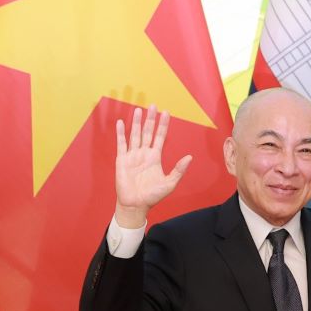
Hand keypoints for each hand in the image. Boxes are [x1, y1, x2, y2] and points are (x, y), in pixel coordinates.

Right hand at [114, 105, 192, 227]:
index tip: (166, 113)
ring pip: (135, 134)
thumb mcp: (170, 183)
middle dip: (151, 119)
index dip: (163, 125)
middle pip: (148, 132)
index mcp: (155, 157)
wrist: (136, 204)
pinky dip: (121, 133)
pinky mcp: (122, 160)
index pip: (160, 137)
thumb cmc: (153, 196)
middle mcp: (144, 153)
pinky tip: (122, 123)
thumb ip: (178, 170)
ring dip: (137, 122)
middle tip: (153, 105)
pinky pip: (121, 144)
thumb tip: (190, 157)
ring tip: (139, 109)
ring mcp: (132, 155)